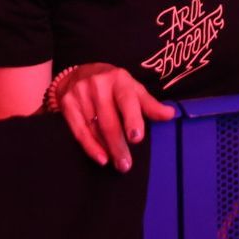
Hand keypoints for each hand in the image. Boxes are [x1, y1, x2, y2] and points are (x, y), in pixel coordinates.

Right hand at [49, 63, 175, 172]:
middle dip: (119, 145)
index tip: (136, 138)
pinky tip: (101, 158)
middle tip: (126, 165)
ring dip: (107, 149)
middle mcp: (98, 84)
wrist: (80, 73)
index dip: (132, 119)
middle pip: (109, 120)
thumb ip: (150, 104)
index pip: (127, 100)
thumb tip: (170, 114)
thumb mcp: (133, 89)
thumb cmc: (113, 85)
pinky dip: (90, 147)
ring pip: (95, 128)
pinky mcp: (67, 105)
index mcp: (119, 79)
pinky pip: (79, 131)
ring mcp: (80, 94)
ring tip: (118, 163)